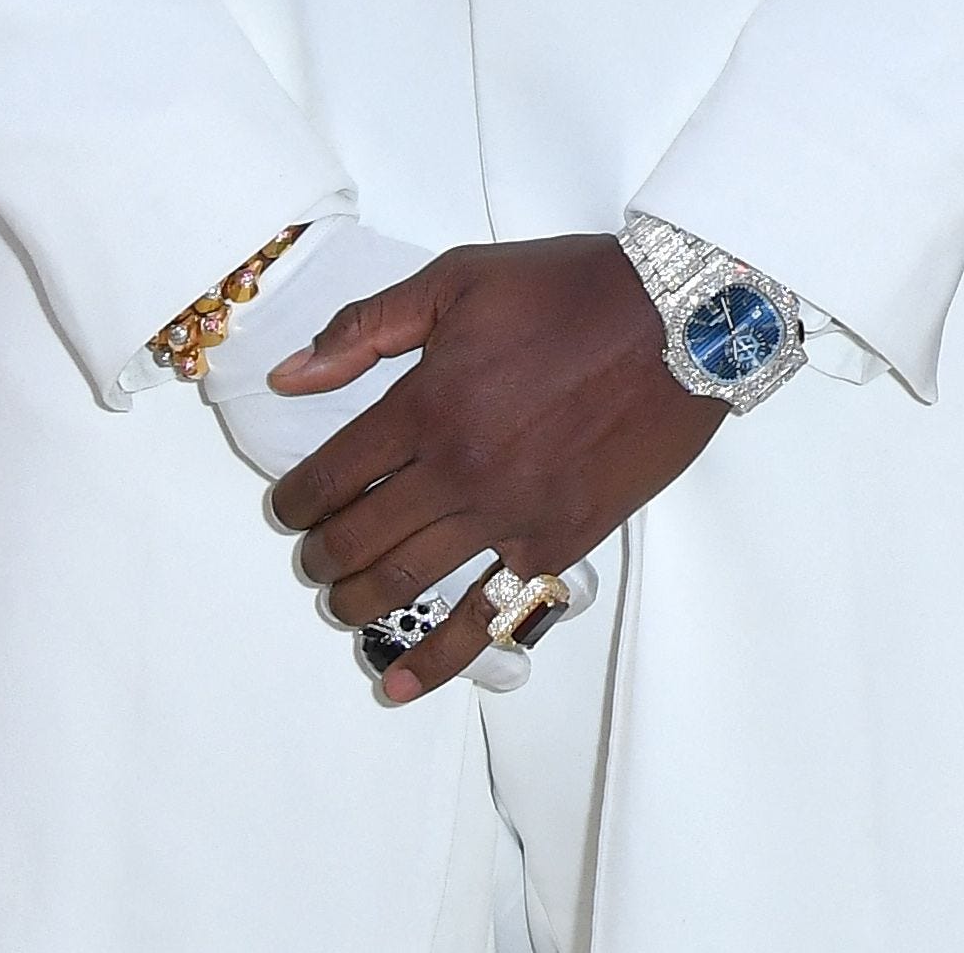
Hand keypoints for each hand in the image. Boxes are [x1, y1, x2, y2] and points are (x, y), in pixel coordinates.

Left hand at [267, 234, 724, 702]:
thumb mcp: (459, 279)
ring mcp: (507, 515)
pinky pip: (486, 618)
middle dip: (321, 556)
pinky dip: (435, 660)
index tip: (289, 509)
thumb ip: (367, 327)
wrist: (675, 320)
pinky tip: (398, 683)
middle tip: (313, 556)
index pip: (330, 475)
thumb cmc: (568, 291)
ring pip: (406, 583)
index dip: (295, 501)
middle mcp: (457, 470)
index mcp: (425, 403)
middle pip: (358, 538)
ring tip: (341, 603)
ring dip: (357, 603)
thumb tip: (291, 376)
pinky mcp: (556, 543)